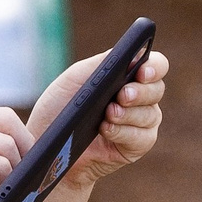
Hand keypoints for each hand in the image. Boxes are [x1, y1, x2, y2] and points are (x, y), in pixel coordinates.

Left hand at [25, 49, 168, 191]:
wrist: (45, 140)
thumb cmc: (60, 105)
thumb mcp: (76, 77)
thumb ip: (103, 63)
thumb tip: (131, 54)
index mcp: (129, 75)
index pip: (155, 66)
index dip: (154, 67)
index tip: (141, 71)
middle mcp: (140, 98)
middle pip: (157, 90)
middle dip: (140, 92)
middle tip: (122, 95)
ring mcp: (140, 123)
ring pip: (151, 114)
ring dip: (129, 114)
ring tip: (108, 114)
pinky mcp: (135, 147)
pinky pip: (142, 138)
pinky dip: (124, 133)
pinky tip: (107, 129)